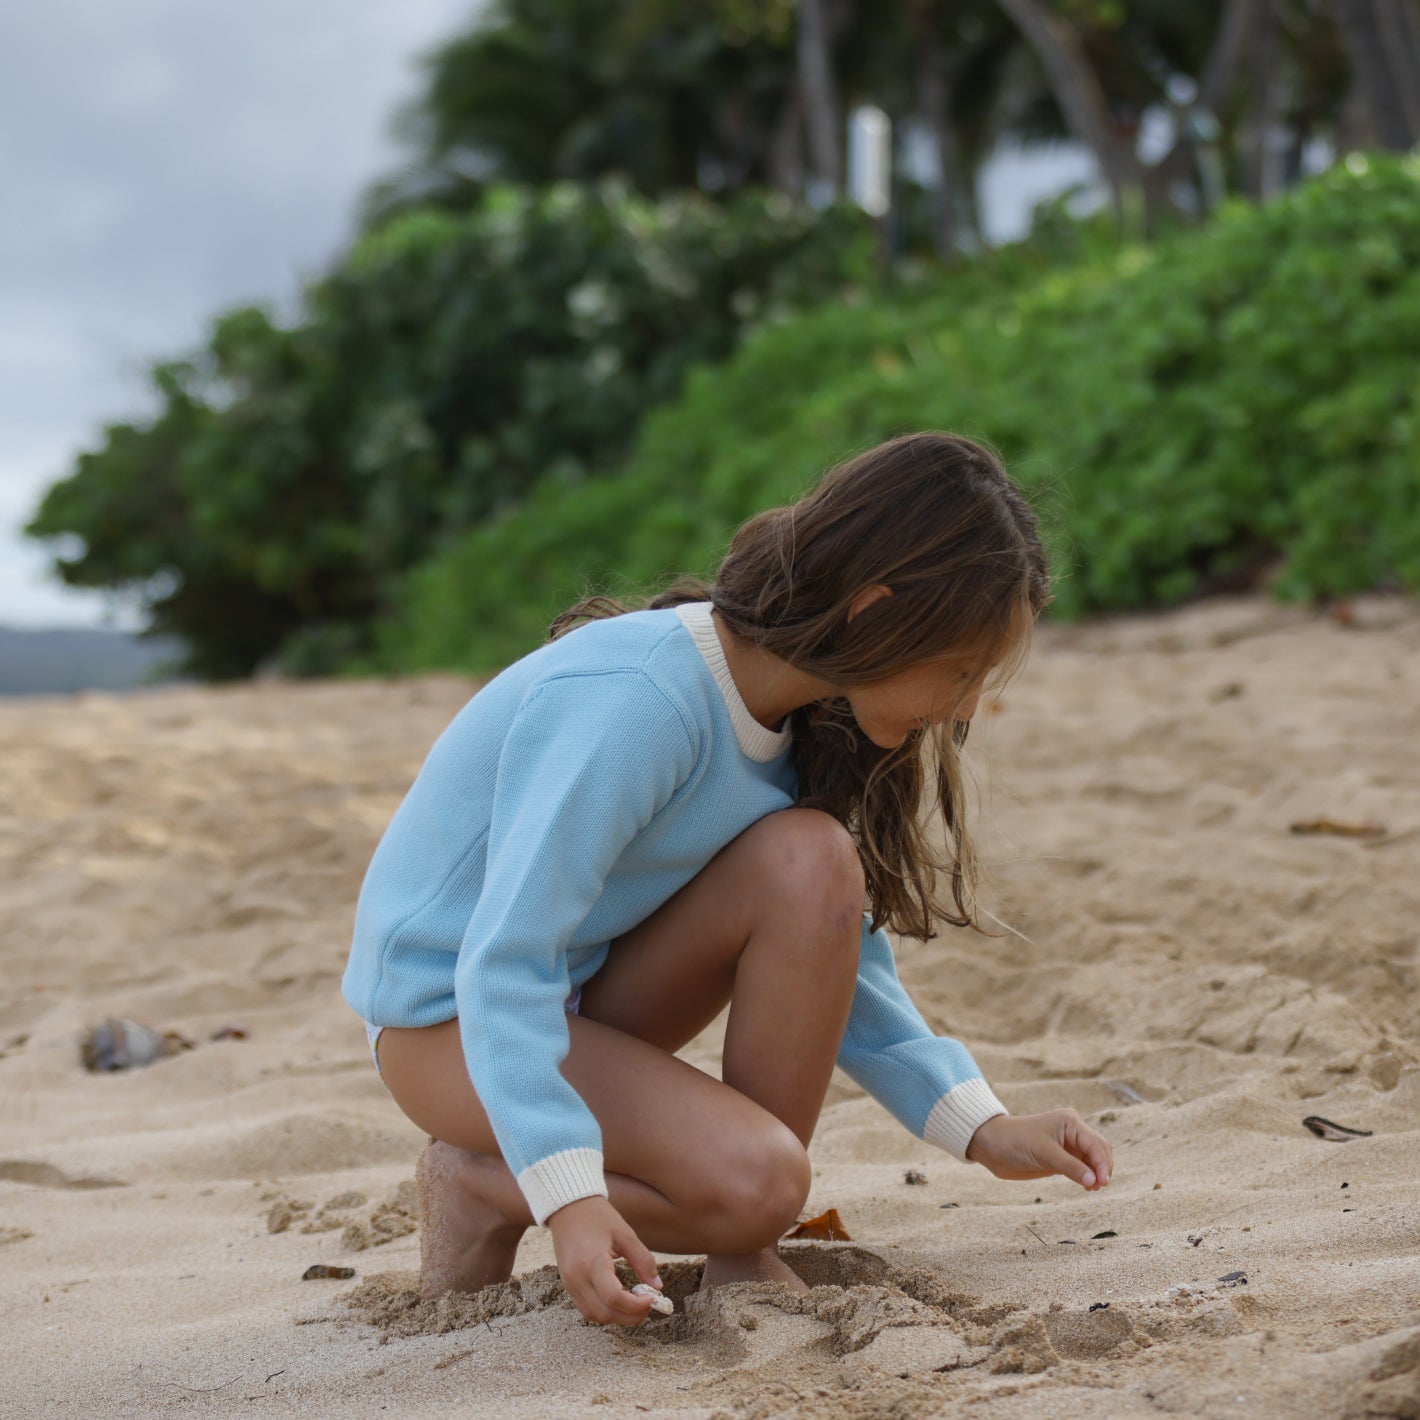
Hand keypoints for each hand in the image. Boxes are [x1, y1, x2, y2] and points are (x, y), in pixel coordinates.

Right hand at [546, 1196, 663, 1324]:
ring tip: (635, 1303)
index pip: (614, 1298)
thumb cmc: (597, 1216)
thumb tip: (658, 1286)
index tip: (652, 1298)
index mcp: (592, 1262)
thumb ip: (643, 1260)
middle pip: (604, 1313)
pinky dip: (604, 1310)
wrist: (567, 1206)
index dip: (636, 1305)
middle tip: (647, 1304)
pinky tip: (619, 1300)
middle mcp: (577, 1278)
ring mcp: (569, 1283)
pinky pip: (586, 1308)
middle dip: (630, 1316)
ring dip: (617, 1316)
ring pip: (594, 1315)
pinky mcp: (567, 1285)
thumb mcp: (625, 1233)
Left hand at [965, 1110, 1112, 1190]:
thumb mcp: (1043, 1153)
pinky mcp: (1061, 1157)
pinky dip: (1087, 1176)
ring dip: (1096, 1174)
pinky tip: (1087, 1186)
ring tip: (1092, 1189)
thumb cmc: (1015, 1142)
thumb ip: (1070, 1167)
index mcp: (1070, 1122)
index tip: (1102, 1183)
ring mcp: (1068, 1144)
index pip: (1096, 1144)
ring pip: (1093, 1159)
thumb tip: (1094, 1181)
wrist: (992, 1146)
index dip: (1102, 1163)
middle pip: (1099, 1150)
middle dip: (1102, 1168)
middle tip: (1099, 1187)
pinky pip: (1082, 1167)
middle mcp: (1073, 1131)